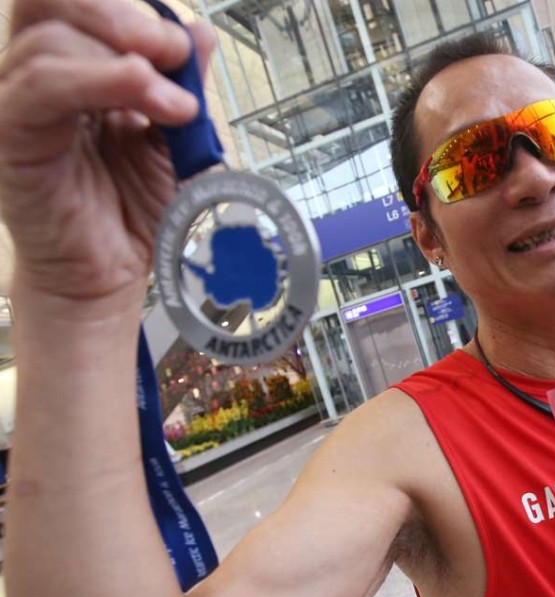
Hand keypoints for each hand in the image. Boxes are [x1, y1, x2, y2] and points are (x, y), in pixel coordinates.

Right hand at [0, 0, 215, 314]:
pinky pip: (39, 88)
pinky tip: (144, 94)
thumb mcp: (176, 140)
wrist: (114, 276)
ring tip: (177, 107)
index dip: (128, 12)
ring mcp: (20, 106)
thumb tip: (200, 32)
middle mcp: (40, 80)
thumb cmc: (136, 212)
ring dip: (128, 64)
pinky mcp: (10, 138)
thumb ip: (182, 85)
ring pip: (50, 42)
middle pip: (53, 4)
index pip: (77, 5)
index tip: (182, 49)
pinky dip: (97, 81)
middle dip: (123, 20)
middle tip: (174, 56)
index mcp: (77, 71)